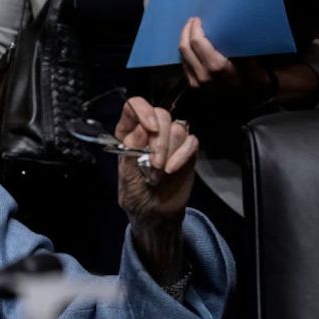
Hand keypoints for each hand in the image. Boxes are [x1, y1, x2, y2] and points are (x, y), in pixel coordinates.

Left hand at [115, 97, 196, 229]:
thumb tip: (141, 130)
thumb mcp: (126, 176)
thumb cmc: (135, 193)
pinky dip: (183, 155)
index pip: (134, 106)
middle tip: (154, 164)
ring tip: (159, 172)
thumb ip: (131, 152)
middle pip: (161, 114)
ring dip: (169, 151)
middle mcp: (150, 131)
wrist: (154, 212)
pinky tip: (172, 169)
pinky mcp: (187, 150)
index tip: (149, 129)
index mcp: (128, 132)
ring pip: (177, 127)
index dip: (143, 111)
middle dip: (159, 140)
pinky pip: (192, 141)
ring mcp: (170, 139)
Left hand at [179, 16, 269, 96]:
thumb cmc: (254, 77)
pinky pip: (184, 66)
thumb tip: (224, 27)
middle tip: (191, 22)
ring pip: (182, 57)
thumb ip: (235, 45)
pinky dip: (186, 54)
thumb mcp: (250, 59)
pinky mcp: (194, 87)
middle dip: (186, 32)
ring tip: (190, 32)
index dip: (194, 28)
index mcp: (216, 66)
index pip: (197, 41)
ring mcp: (197, 82)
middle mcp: (203, 75)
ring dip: (184, 42)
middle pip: (185, 48)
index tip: (197, 19)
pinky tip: (191, 48)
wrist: (253, 101)